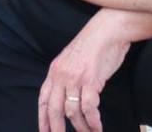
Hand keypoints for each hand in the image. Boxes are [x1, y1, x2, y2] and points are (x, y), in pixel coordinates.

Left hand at [37, 12, 130, 131]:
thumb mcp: (71, 60)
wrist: (108, 30)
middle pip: (54, 109)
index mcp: (54, 71)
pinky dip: (93, 121)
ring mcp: (75, 77)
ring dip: (81, 127)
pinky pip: (89, 107)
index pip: (43, 99)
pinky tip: (97, 127)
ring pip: (72, 112)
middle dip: (57, 129)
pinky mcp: (90, 79)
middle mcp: (61, 75)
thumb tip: (65, 98)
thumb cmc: (93, 46)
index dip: (43, 119)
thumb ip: (65, 77)